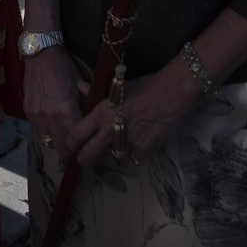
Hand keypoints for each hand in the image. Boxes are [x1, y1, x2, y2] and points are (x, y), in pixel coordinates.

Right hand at [23, 45, 83, 156]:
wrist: (42, 55)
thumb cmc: (65, 69)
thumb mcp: (81, 89)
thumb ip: (85, 109)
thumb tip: (91, 125)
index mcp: (67, 112)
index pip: (77, 143)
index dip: (82, 145)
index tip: (85, 143)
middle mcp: (50, 118)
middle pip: (61, 150)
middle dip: (68, 147)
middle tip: (73, 140)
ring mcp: (36, 115)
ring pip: (47, 140)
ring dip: (55, 136)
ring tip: (60, 125)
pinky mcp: (27, 111)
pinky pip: (37, 129)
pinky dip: (44, 127)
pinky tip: (49, 115)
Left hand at [67, 61, 202, 166]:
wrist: (175, 92)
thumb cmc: (146, 86)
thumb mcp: (118, 86)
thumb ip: (96, 91)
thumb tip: (79, 86)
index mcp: (102, 113)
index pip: (77, 133)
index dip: (71, 143)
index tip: (71, 146)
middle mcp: (111, 129)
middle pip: (88, 153)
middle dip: (83, 159)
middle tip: (83, 160)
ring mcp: (128, 141)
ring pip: (115, 154)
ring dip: (118, 149)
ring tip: (129, 135)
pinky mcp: (144, 149)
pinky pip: (136, 155)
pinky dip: (139, 149)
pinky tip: (147, 135)